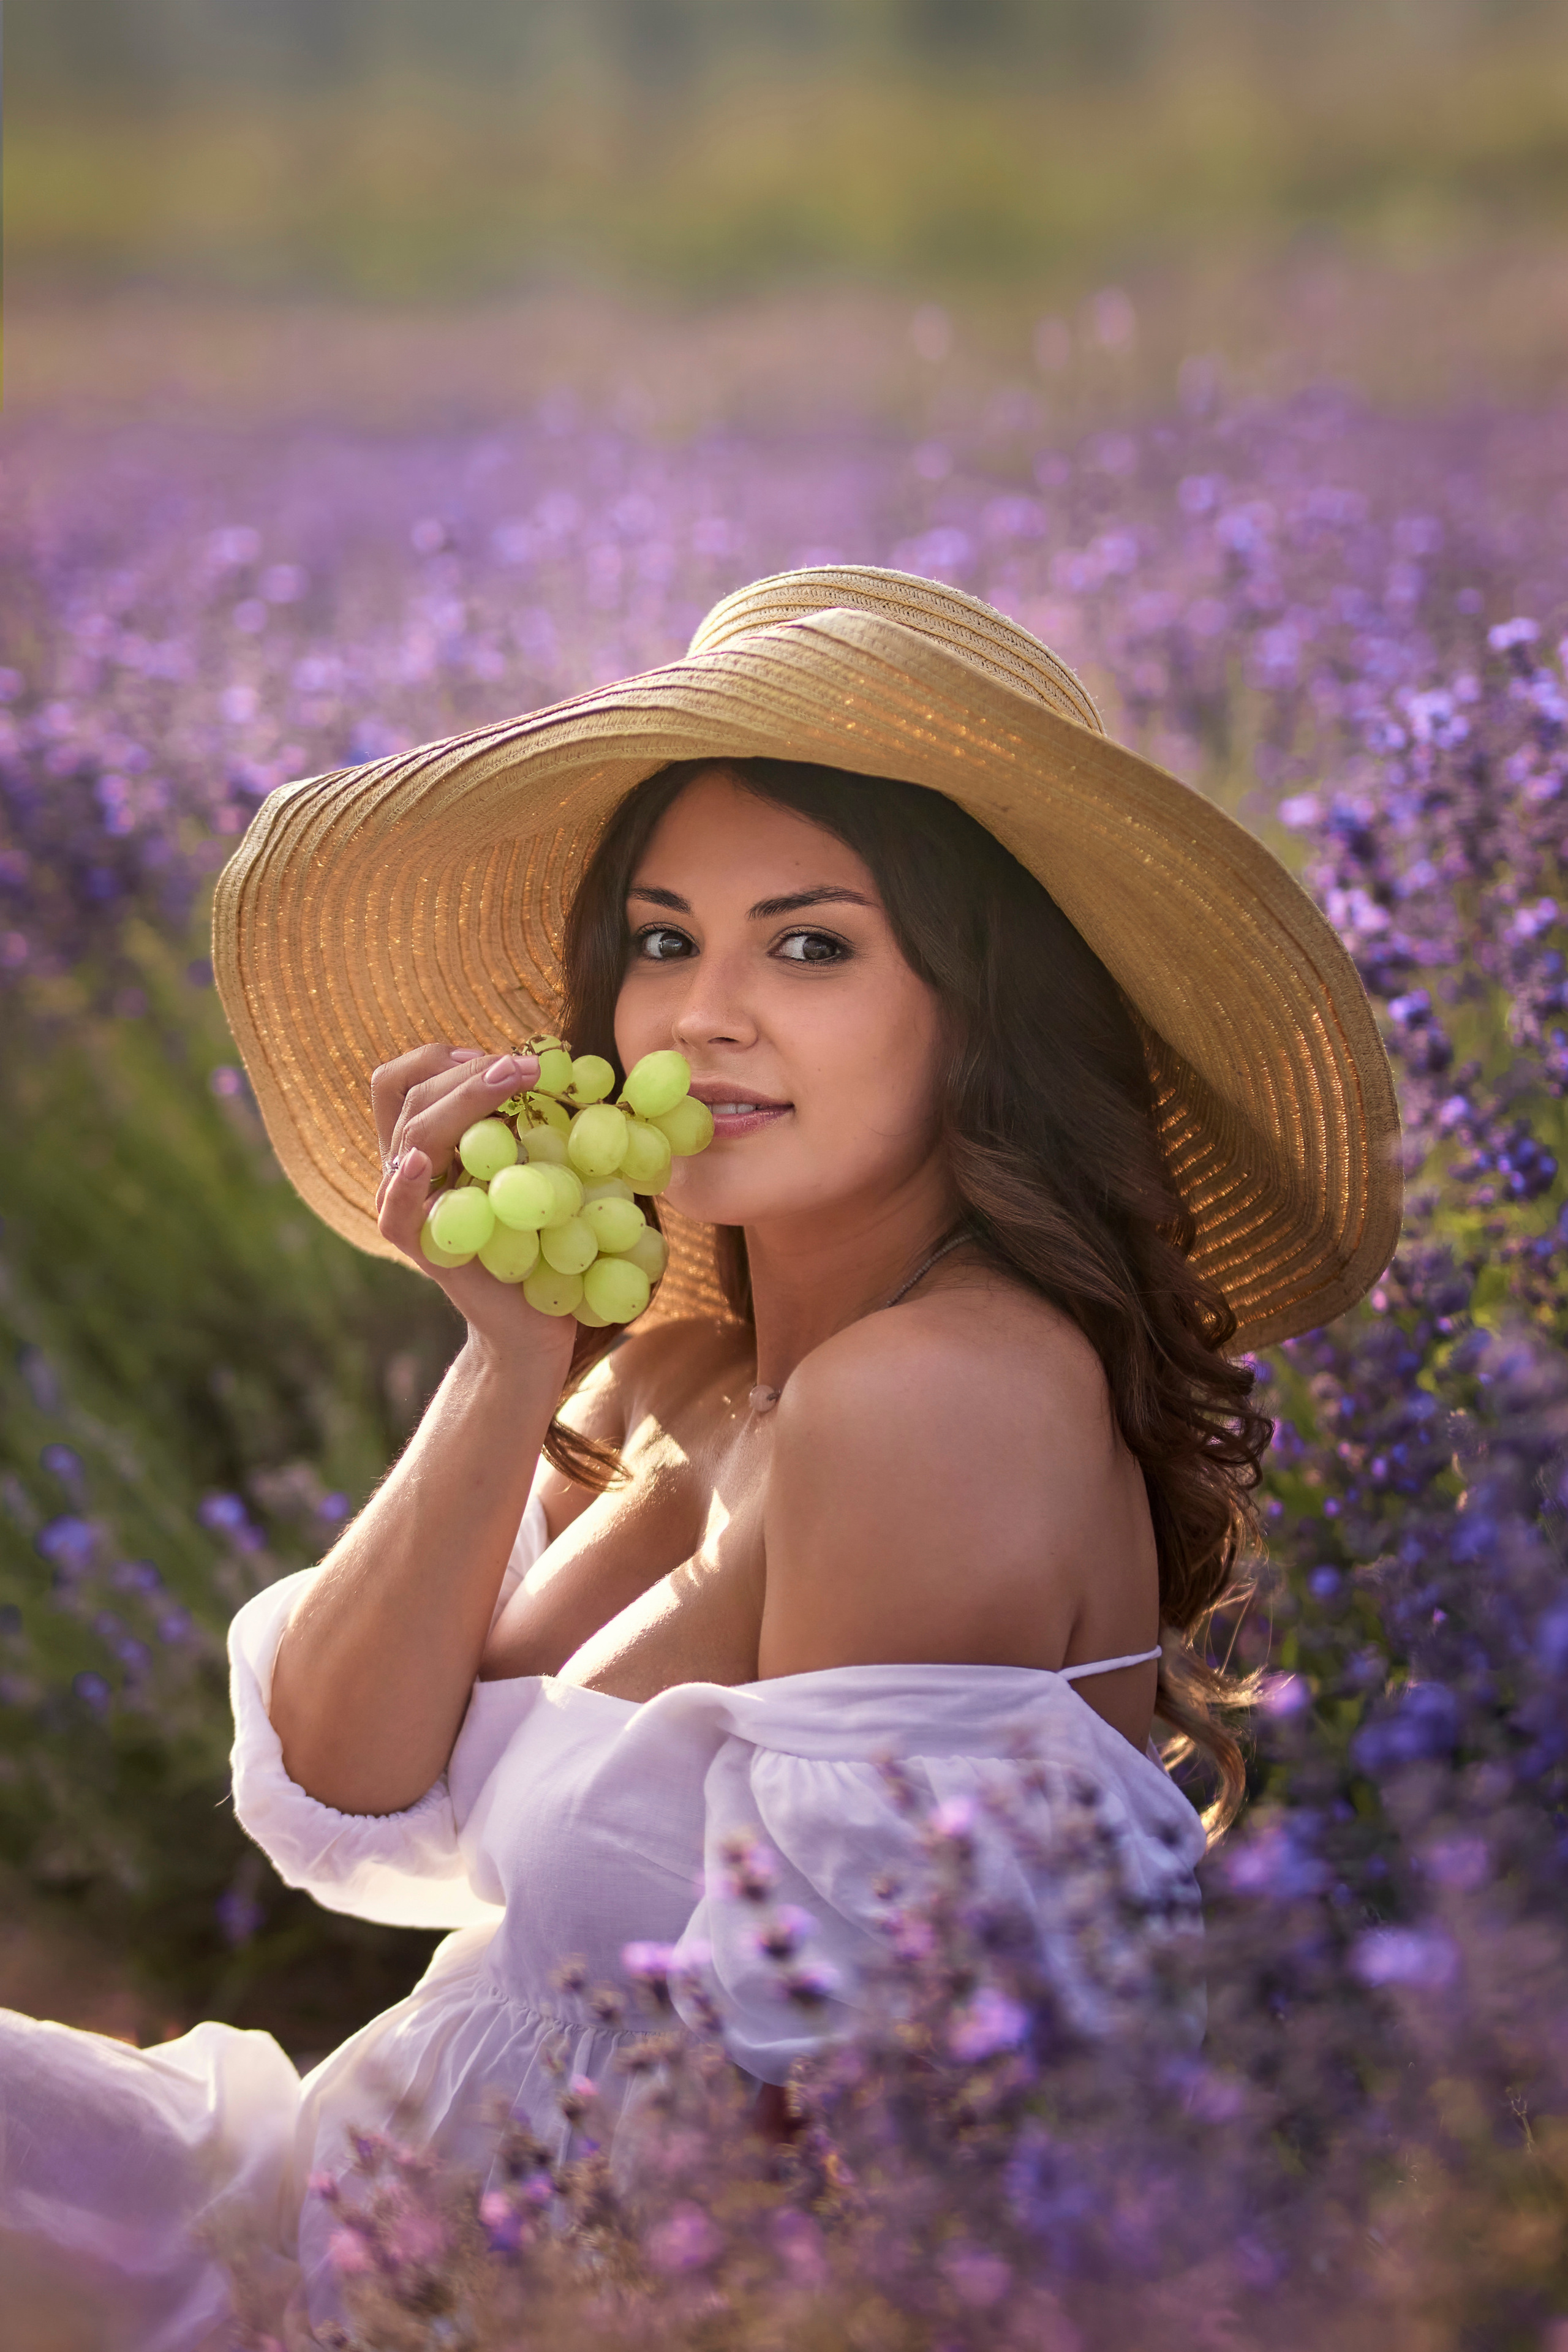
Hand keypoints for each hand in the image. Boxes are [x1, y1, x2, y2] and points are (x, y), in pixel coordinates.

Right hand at [371, 1043, 575, 1366]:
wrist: (538, 1315)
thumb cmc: (541, 1233)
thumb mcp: (531, 1166)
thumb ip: (520, 1123)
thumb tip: (544, 1061)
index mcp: (425, 1145)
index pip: (401, 1081)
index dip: (439, 1058)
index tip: (494, 1054)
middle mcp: (406, 1171)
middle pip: (410, 1098)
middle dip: (468, 1072)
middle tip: (525, 1066)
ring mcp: (408, 1209)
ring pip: (411, 1137)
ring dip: (462, 1101)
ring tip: (511, 1081)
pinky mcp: (420, 1249)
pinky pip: (397, 1212)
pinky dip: (405, 1184)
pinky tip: (423, 1163)